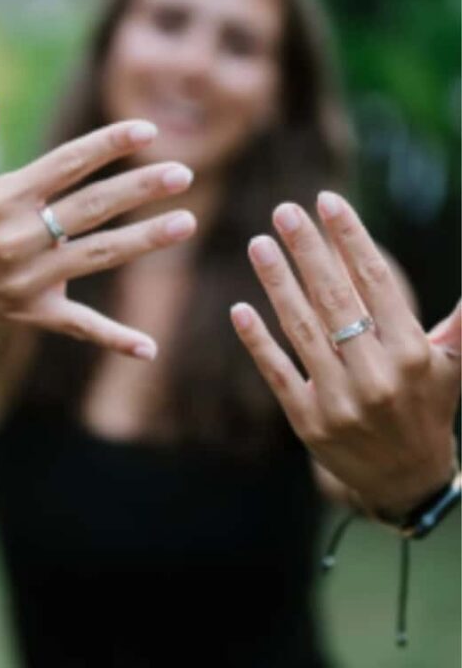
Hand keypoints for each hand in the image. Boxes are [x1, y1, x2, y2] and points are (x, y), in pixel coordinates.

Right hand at [0, 82, 195, 358]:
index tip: (148, 130)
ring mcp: (28, 279)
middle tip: (184, 173)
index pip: (67, 163)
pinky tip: (149, 348)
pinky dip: (114, 339)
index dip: (109, 145)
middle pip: (92, 207)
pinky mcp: (30, 315)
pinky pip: (80, 327)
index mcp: (3, 198)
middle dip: (140, 188)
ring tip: (187, 223)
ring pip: (98, 255)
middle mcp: (20, 237)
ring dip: (145, 241)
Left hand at [231, 191, 459, 516]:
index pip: (375, 280)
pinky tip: (240, 308)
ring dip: (276, 283)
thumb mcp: (454, 363)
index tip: (326, 201)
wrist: (405, 478)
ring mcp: (340, 401)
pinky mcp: (308, 422)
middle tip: (283, 210)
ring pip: (302, 329)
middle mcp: (378, 376)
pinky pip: (278, 373)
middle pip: (334, 298)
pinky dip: (257, 341)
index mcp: (414, 353)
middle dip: (307, 250)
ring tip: (258, 244)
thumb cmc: (429, 406)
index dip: (349, 236)